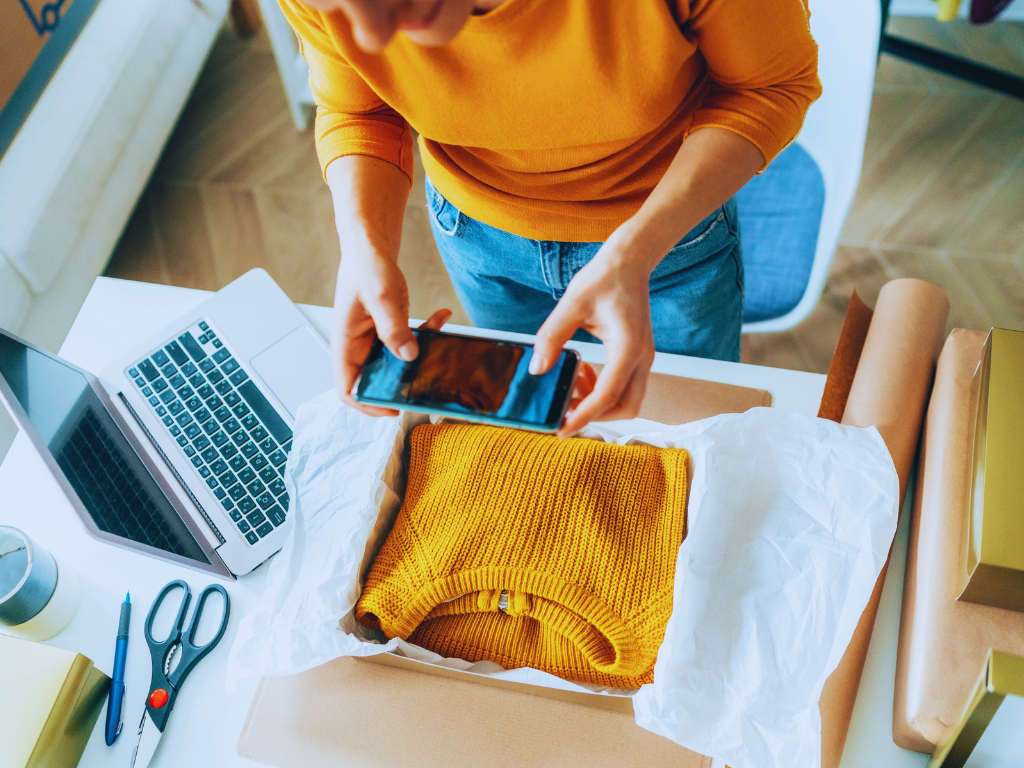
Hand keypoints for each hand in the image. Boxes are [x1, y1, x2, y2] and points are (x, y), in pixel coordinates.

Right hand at [332, 251, 450, 416]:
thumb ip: (393, 328)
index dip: (367, 405)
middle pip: (377, 381)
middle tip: (428, 380)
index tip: (393, 408)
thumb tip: (408, 356)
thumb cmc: (365, 267)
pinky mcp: (390, 331)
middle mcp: (359, 348)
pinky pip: (409, 344)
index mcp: (346, 345)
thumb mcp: (381, 296)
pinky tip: (441, 317)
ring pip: (398, 364)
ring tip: (440, 344)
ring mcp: (375, 341)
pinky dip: (427, 334)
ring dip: (421, 358)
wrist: (371, 248)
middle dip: (403, 382)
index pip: (348, 390)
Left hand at [530, 237, 656, 437]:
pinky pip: (624, 386)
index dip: (584, 416)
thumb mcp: (572, 304)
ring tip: (572, 383)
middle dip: (595, 415)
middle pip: (626, 407)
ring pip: (627, 400)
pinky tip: (582, 371)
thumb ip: (552, 336)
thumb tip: (536, 369)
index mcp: (628, 346)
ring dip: (599, 403)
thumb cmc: (604, 277)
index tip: (561, 429)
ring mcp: (643, 358)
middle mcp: (642, 357)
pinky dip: (603, 390)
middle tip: (564, 409)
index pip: (608, 395)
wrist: (630, 261)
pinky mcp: (637, 356)